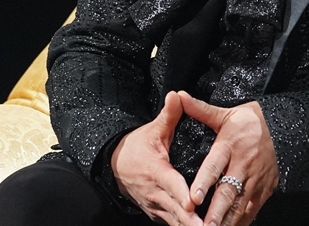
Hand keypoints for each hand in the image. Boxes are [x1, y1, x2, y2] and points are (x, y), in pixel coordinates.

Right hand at [111, 91, 201, 225]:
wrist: (115, 164)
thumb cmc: (137, 146)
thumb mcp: (153, 129)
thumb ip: (168, 115)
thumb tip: (177, 95)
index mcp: (156, 170)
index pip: (171, 184)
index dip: (181, 194)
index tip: (193, 203)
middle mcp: (154, 192)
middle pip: (175, 210)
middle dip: (191, 220)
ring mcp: (155, 206)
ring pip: (174, 221)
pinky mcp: (156, 213)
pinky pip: (172, 223)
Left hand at [178, 92, 278, 225]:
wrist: (282, 126)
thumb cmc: (248, 121)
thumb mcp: (225, 113)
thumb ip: (201, 110)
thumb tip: (179, 97)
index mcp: (230, 144)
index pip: (215, 165)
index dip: (204, 182)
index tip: (193, 197)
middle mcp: (243, 164)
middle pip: (227, 192)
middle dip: (215, 212)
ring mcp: (255, 179)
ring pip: (240, 205)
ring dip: (227, 221)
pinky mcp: (264, 189)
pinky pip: (252, 210)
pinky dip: (241, 222)